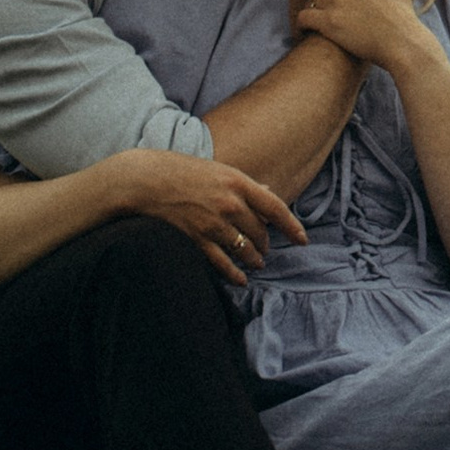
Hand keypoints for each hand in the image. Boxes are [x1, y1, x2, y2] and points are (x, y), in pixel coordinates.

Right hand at [122, 153, 305, 287]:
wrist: (146, 180)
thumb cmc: (182, 171)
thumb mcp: (219, 170)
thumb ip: (244, 184)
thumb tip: (268, 190)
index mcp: (238, 181)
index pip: (275, 207)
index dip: (292, 226)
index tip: (303, 239)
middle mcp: (230, 203)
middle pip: (260, 231)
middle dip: (266, 244)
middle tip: (267, 250)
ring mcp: (213, 222)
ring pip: (244, 249)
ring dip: (254, 259)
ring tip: (257, 263)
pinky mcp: (196, 238)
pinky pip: (222, 262)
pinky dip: (234, 273)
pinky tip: (241, 279)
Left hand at [295, 0, 430, 69]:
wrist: (402, 41)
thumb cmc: (400, 10)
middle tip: (325, 13)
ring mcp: (336, 0)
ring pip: (309, 2)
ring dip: (312, 12)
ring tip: (320, 24)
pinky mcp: (329, 22)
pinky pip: (303, 18)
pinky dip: (303, 26)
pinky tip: (309, 32)